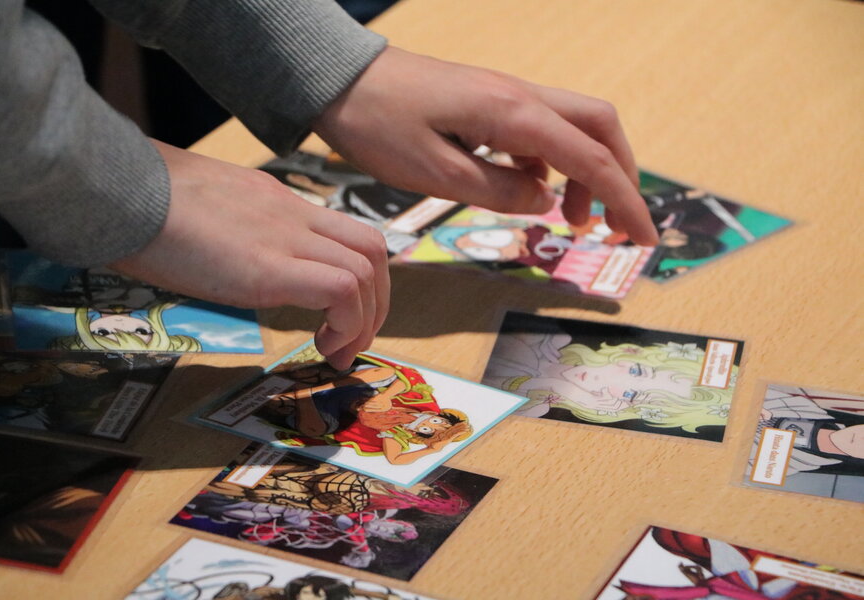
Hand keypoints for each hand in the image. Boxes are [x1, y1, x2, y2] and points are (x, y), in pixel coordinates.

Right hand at [111, 141, 388, 368]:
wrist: (116, 189)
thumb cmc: (140, 201)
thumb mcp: (204, 211)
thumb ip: (235, 234)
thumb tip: (236, 266)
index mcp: (276, 202)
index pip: (346, 233)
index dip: (362, 278)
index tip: (342, 317)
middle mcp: (291, 215)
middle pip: (372, 249)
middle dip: (377, 301)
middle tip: (353, 341)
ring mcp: (283, 237)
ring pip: (366, 268)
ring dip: (365, 319)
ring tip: (336, 351)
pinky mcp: (267, 267)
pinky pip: (338, 288)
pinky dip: (346, 321)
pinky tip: (321, 344)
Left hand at [314, 47, 658, 245]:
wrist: (338, 79)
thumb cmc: (378, 124)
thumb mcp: (436, 174)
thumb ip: (498, 192)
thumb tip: (546, 202)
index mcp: (512, 115)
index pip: (590, 159)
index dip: (624, 201)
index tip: (644, 239)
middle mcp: (519, 97)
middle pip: (599, 128)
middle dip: (620, 177)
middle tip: (617, 227)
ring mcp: (505, 95)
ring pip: (572, 127)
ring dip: (585, 172)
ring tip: (570, 219)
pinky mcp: (488, 103)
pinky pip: (538, 132)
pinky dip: (550, 164)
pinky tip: (528, 191)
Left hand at [426, 421, 471, 448]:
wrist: (431, 447)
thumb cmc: (432, 442)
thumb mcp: (436, 434)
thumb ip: (438, 432)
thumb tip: (438, 429)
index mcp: (446, 434)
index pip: (453, 429)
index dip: (458, 425)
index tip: (462, 423)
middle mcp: (448, 435)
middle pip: (456, 430)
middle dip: (462, 427)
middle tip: (468, 424)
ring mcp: (448, 437)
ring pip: (456, 432)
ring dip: (462, 429)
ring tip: (468, 428)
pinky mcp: (448, 440)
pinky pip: (454, 435)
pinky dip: (459, 433)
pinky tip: (463, 431)